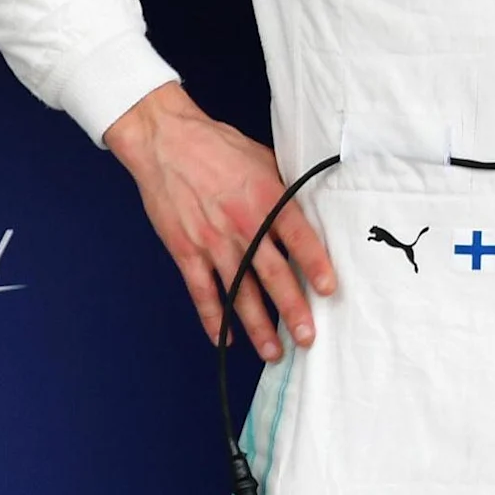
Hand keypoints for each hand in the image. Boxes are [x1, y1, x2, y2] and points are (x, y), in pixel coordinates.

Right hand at [102, 81, 334, 362]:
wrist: (166, 142)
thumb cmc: (219, 147)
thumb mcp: (265, 161)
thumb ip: (284, 192)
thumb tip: (309, 213)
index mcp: (267, 200)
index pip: (299, 239)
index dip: (315, 266)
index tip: (328, 291)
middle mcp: (242, 226)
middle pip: (272, 275)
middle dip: (292, 310)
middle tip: (308, 338)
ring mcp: (212, 242)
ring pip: (239, 292)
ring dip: (257, 326)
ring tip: (274, 352)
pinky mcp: (185, 251)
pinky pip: (202, 292)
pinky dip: (213, 318)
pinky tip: (225, 340)